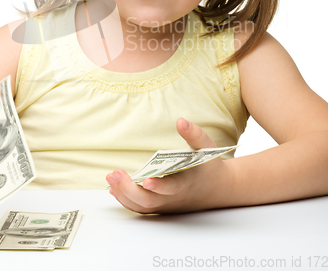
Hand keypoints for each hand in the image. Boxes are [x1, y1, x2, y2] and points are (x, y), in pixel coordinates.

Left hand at [105, 118, 233, 214]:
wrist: (218, 189)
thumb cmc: (209, 166)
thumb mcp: (206, 148)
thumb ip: (194, 134)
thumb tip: (181, 120)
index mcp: (187, 183)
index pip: (172, 188)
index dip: (159, 186)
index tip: (146, 181)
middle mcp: (174, 198)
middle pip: (149, 201)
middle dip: (129, 190)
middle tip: (115, 173)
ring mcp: (166, 204)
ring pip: (142, 207)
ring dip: (123, 194)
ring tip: (110, 177)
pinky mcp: (160, 206)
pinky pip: (141, 208)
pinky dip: (126, 200)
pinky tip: (114, 189)